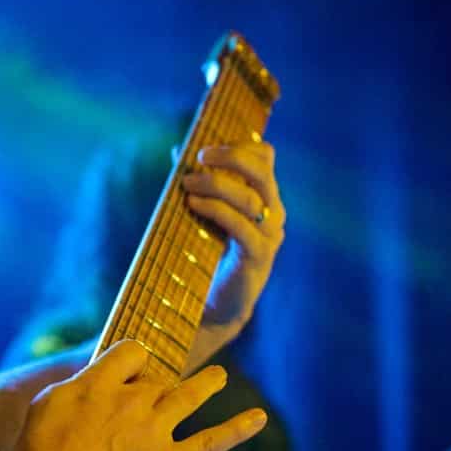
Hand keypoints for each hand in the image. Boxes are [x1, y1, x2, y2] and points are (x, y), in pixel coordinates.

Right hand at [13, 340, 266, 450]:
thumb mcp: (47, 404)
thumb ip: (78, 388)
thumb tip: (93, 383)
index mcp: (101, 380)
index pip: (132, 352)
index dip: (133, 361)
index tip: (129, 374)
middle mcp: (133, 398)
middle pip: (158, 377)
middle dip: (156, 385)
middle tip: (149, 400)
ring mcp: (154, 430)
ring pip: (189, 395)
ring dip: (207, 383)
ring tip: (218, 376)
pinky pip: (210, 441)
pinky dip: (237, 429)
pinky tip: (259, 418)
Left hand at [179, 134, 286, 358]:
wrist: (214, 306)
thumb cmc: (208, 255)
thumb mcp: (206, 214)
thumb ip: (199, 184)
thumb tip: (177, 151)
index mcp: (265, 198)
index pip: (266, 159)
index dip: (241, 145)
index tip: (209, 146)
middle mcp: (273, 214)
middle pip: (262, 172)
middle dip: (231, 157)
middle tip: (200, 157)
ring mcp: (269, 236)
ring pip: (249, 198)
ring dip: (215, 185)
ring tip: (187, 184)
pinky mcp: (258, 256)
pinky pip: (240, 226)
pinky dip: (215, 210)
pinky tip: (193, 204)